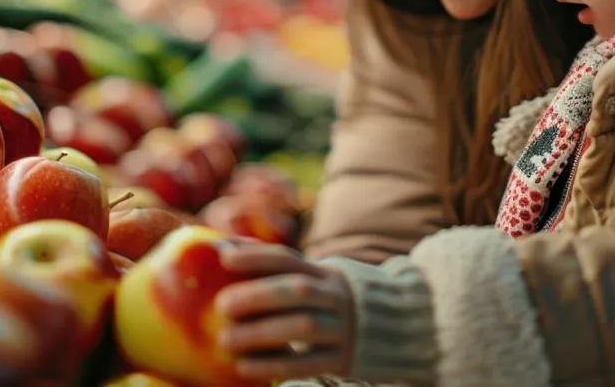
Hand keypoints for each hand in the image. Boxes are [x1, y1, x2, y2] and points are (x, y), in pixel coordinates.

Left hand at [215, 241, 355, 381]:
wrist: (393, 328)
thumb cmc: (329, 301)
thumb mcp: (314, 279)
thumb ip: (278, 270)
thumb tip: (222, 247)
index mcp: (323, 273)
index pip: (289, 260)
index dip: (256, 256)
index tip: (224, 258)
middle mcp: (335, 297)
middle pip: (298, 290)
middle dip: (257, 296)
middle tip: (221, 306)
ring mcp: (343, 328)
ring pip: (304, 327)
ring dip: (261, 333)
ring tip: (225, 340)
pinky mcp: (343, 359)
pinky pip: (306, 364)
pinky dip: (273, 366)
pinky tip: (244, 367)